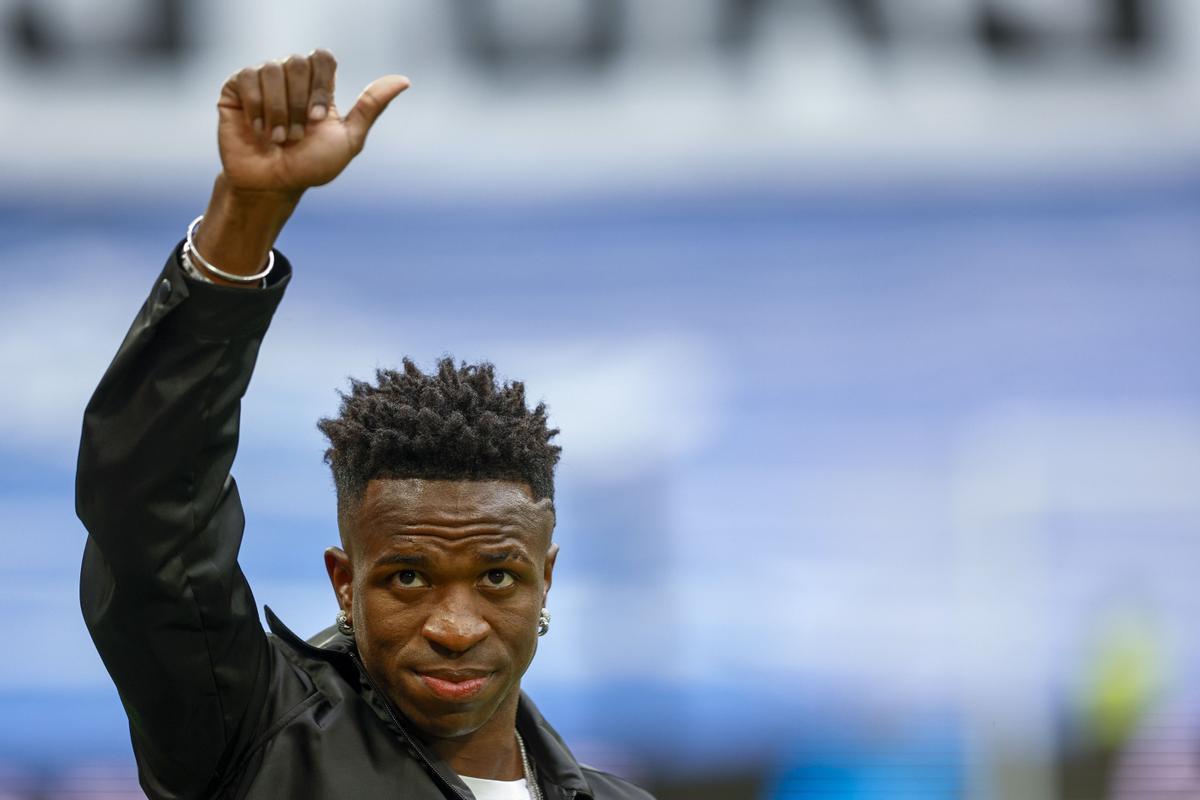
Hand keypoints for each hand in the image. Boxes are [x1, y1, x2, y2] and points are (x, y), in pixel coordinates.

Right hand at [216, 49, 409, 194]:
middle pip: (297, 63)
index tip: (318, 119)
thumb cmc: (310, 167)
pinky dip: (257, 107)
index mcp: (316, 86)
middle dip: (299, 104)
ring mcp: (262, 82)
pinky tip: (259, 130)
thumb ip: (371, 107)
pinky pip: (248, 78)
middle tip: (296, 136)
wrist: (274, 186)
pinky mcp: (236, 90)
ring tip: (278, 138)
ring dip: (278, 111)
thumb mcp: (348, 139)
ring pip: (272, 70)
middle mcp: (289, 79)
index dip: (320, 87)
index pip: (322, 58)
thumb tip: (404, 80)